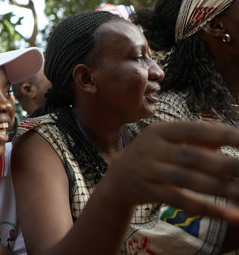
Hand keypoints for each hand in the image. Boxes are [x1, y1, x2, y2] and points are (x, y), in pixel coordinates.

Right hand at [100, 121, 238, 221]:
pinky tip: (230, 215)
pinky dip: (207, 209)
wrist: (117, 179)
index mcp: (160, 131)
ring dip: (220, 188)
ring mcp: (148, 170)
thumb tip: (234, 136)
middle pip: (192, 156)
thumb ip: (198, 140)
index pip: (195, 130)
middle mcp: (152, 148)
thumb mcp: (167, 141)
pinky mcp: (148, 192)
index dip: (222, 134)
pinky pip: (180, 201)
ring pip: (188, 180)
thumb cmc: (152, 156)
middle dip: (225, 164)